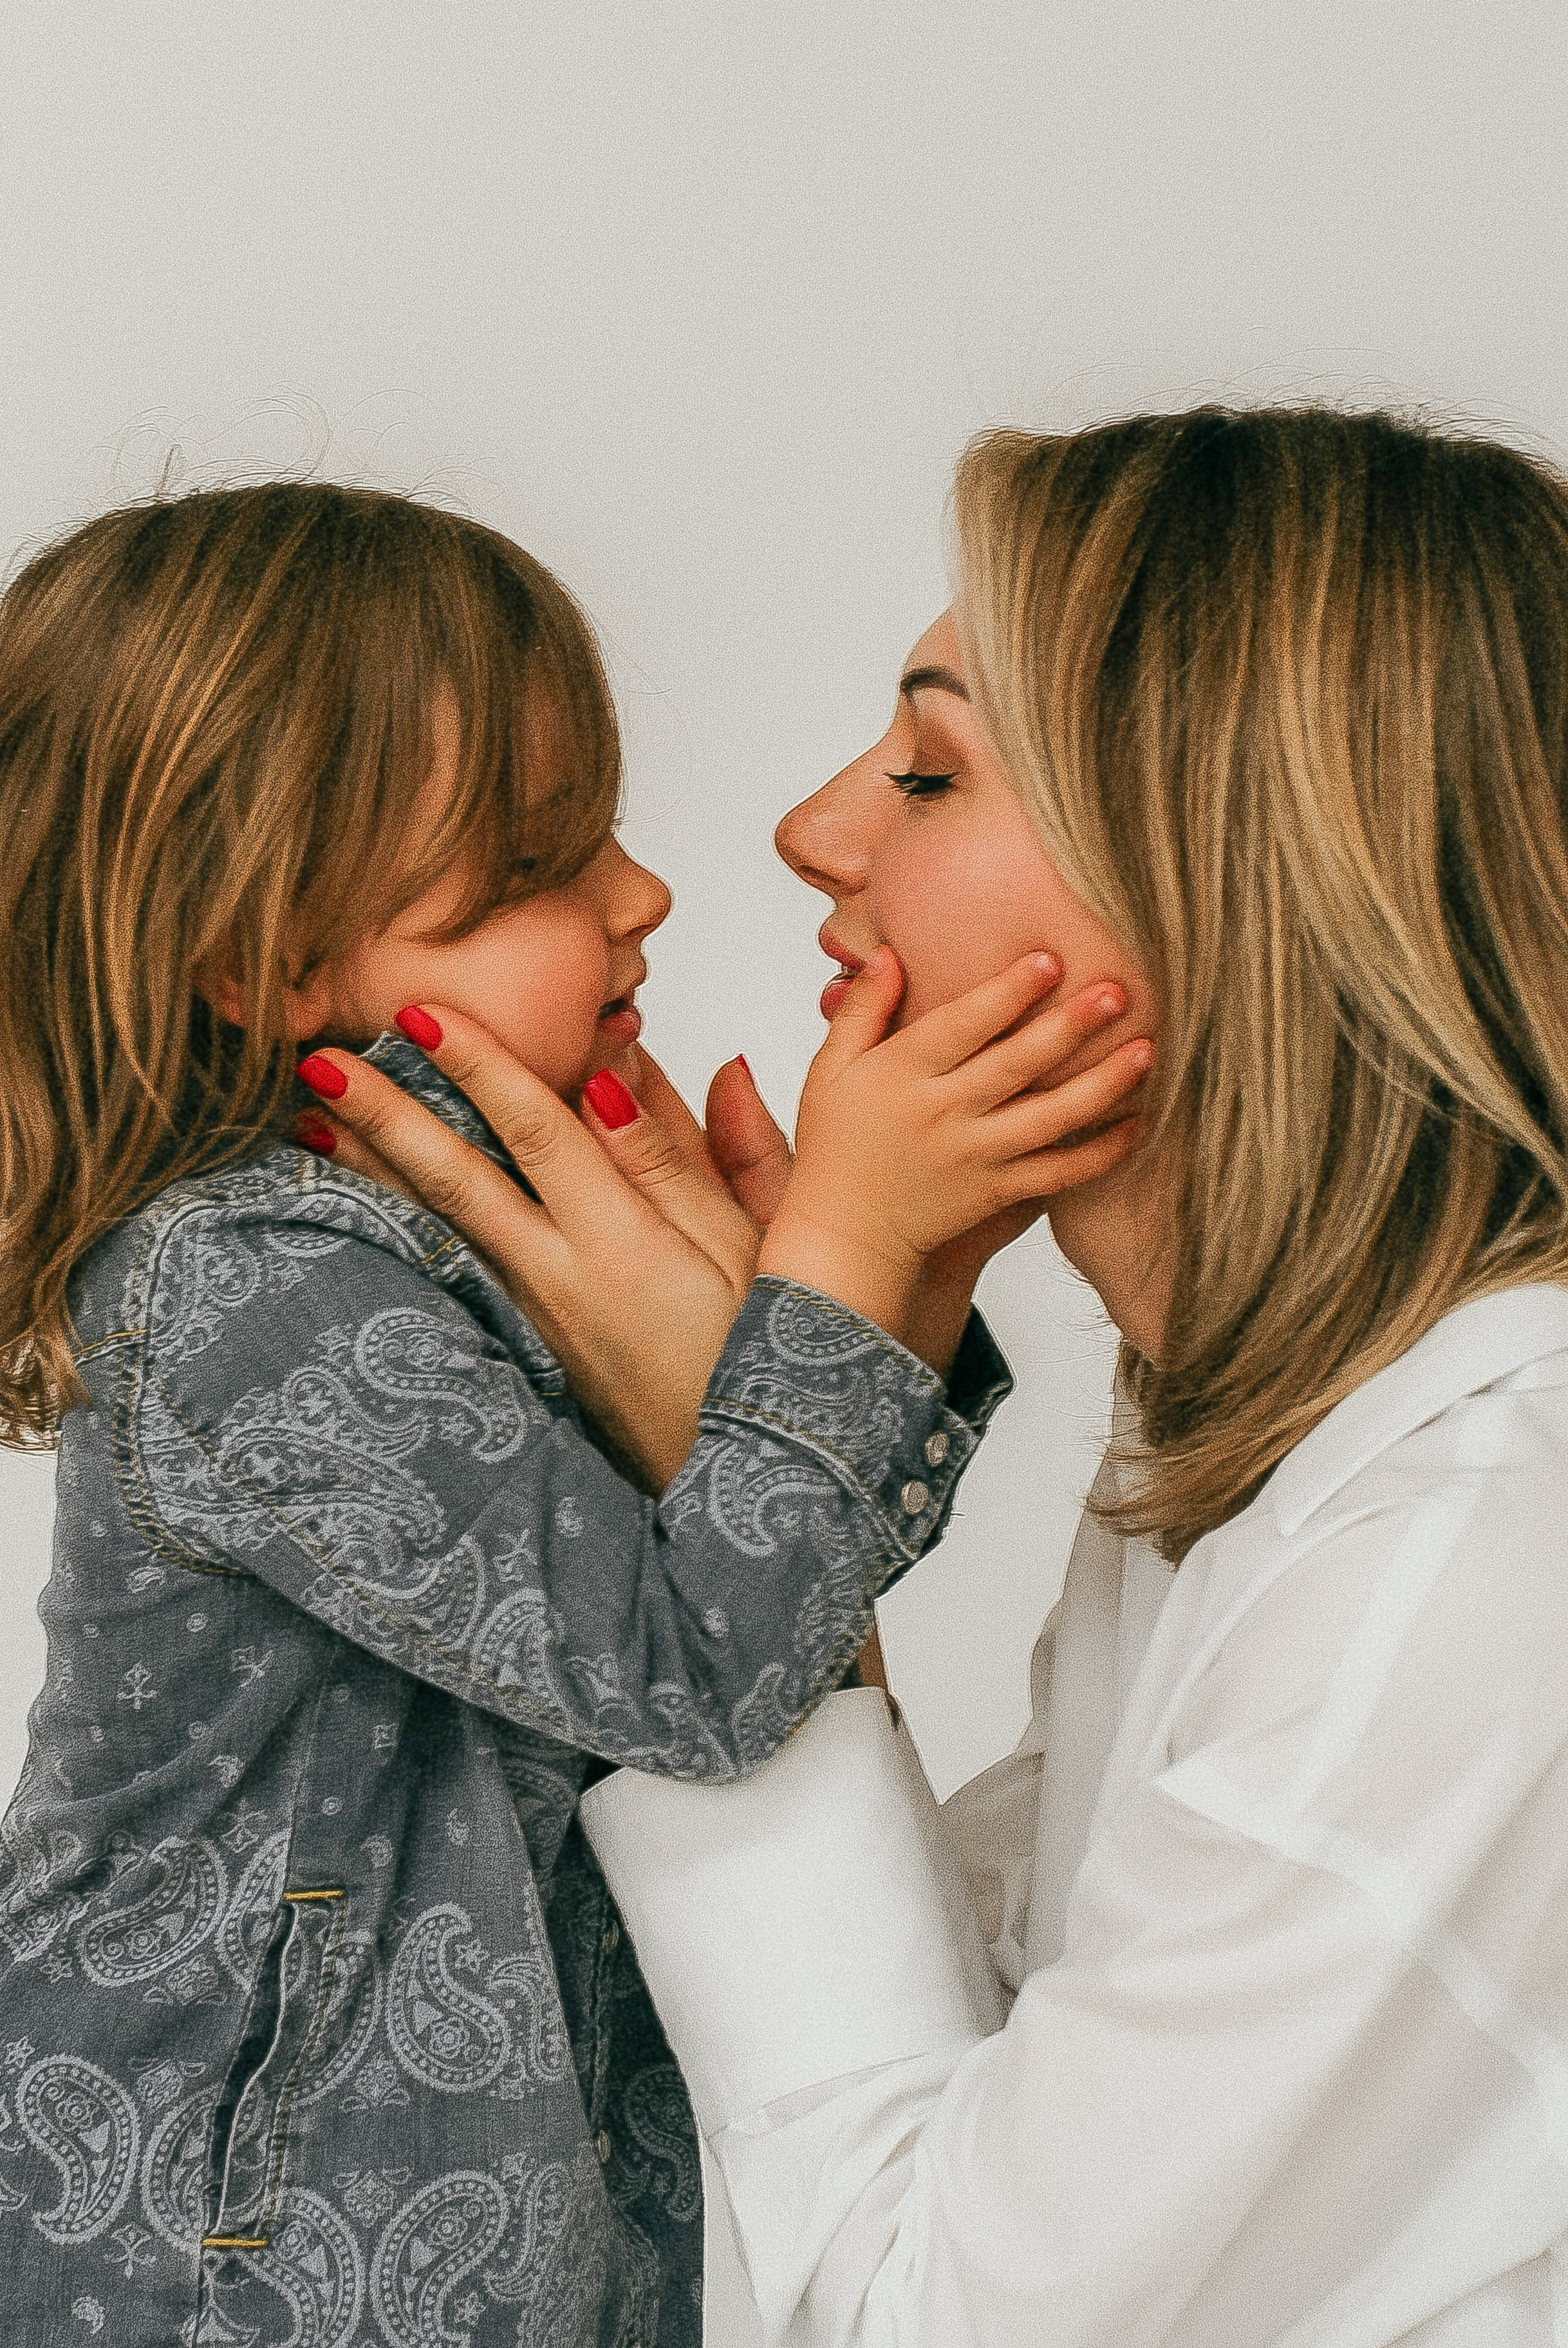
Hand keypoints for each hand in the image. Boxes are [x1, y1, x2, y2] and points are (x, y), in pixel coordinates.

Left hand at [295, 1014, 780, 1489]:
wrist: (730, 1473)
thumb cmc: (752, 1353)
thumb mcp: (751, 1246)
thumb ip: (684, 1154)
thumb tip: (626, 1064)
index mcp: (624, 1244)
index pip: (540, 1133)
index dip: (482, 1068)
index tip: (424, 1015)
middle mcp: (560, 1280)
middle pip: (459, 1181)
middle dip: (387, 1115)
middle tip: (322, 1060)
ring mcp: (530, 1318)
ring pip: (438, 1227)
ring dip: (372, 1172)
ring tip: (308, 1124)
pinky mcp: (520, 1344)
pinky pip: (450, 1270)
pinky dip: (400, 1231)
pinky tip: (360, 1209)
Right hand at [758, 948, 1150, 1347]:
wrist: (845, 1234)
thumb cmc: (836, 1144)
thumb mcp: (830, 1069)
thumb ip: (863, 1009)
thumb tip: (891, 951)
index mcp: (902, 1076)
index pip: (962, 1025)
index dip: (1008, 992)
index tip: (1050, 959)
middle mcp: (943, 1115)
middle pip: (1017, 1064)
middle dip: (1071, 1026)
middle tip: (1118, 991)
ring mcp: (975, 1157)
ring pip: (1050, 1118)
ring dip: (1102, 1084)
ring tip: (1146, 1051)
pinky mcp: (996, 1192)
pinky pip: (1058, 1173)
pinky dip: (1100, 1154)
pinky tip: (1137, 1125)